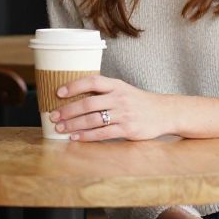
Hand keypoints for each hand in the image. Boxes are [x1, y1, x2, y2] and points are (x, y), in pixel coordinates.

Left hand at [49, 75, 172, 141]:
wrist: (164, 112)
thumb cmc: (137, 101)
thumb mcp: (122, 89)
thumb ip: (103, 92)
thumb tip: (74, 97)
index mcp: (116, 85)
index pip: (92, 81)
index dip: (74, 86)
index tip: (58, 92)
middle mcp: (119, 98)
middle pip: (88, 103)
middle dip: (67, 111)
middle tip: (53, 116)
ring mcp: (124, 114)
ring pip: (93, 120)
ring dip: (73, 125)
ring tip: (59, 128)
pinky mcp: (128, 129)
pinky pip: (102, 134)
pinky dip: (86, 136)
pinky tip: (75, 137)